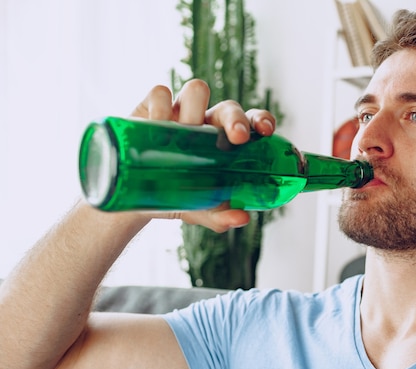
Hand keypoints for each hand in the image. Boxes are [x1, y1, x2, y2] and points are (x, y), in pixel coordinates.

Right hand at [131, 79, 276, 231]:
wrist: (135, 199)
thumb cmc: (178, 196)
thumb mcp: (200, 210)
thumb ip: (221, 215)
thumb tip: (242, 218)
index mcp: (227, 142)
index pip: (252, 122)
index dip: (261, 120)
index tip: (266, 132)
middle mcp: (207, 123)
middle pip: (228, 107)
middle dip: (235, 118)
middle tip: (237, 138)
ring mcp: (181, 112)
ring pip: (196, 90)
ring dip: (194, 106)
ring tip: (184, 130)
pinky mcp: (151, 108)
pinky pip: (159, 94)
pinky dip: (160, 105)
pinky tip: (156, 123)